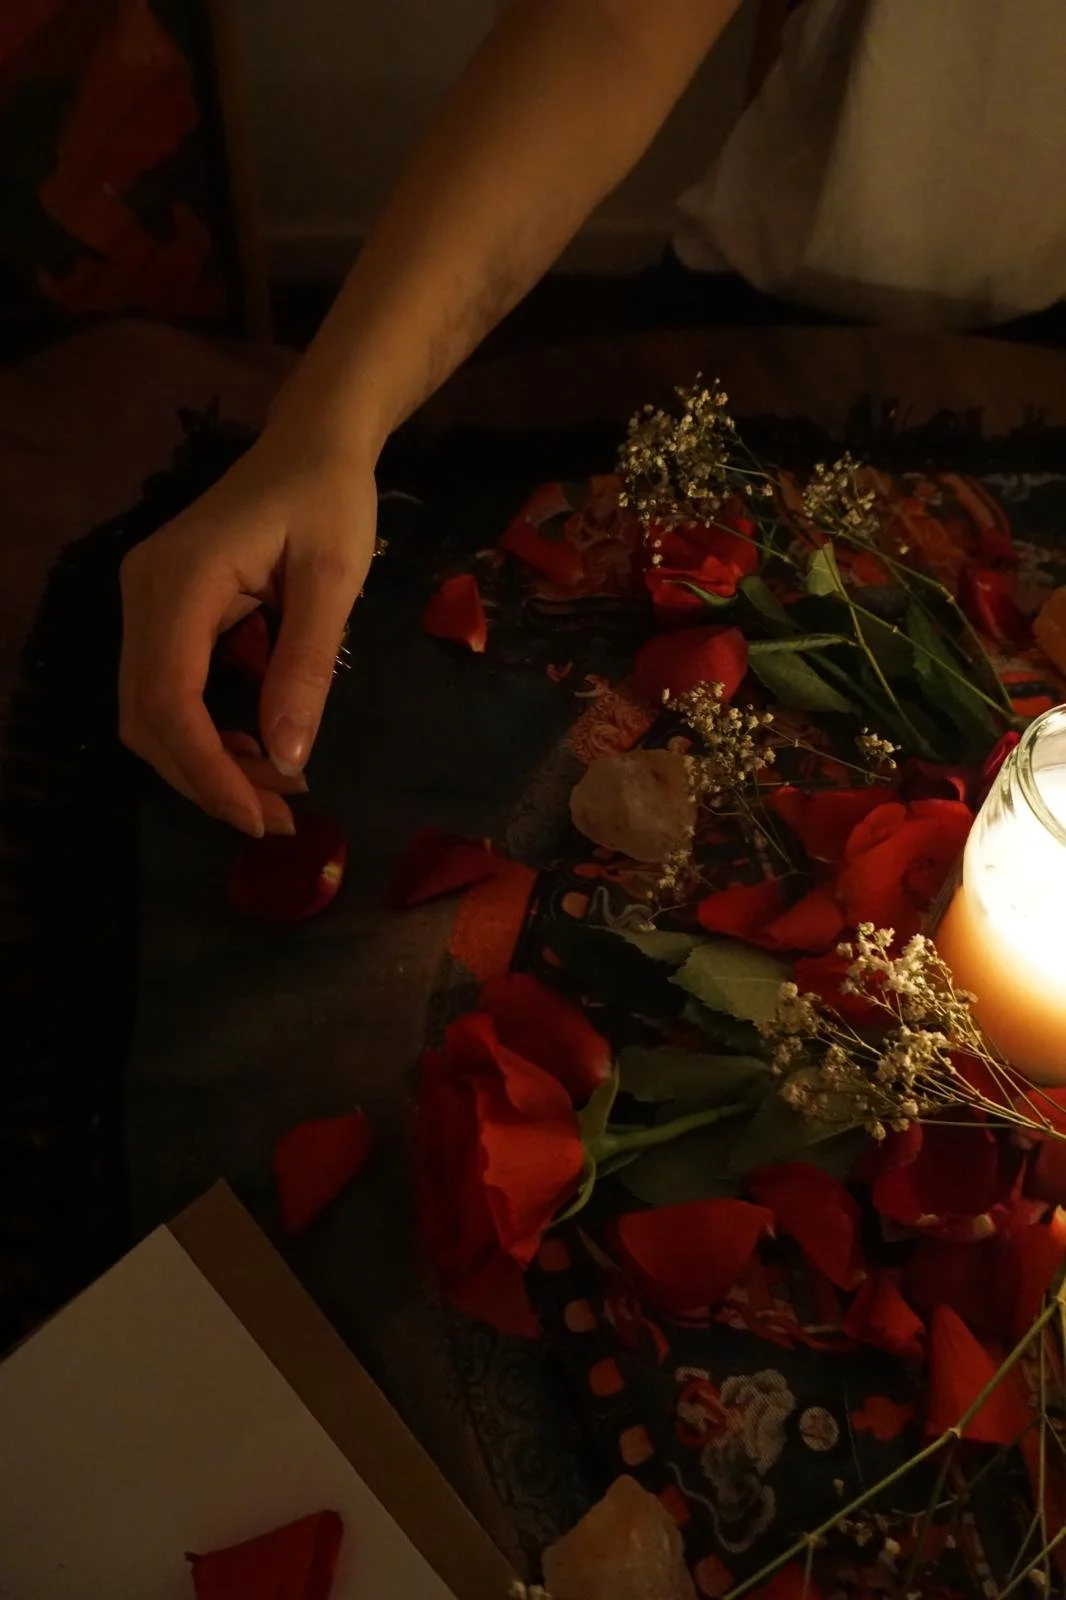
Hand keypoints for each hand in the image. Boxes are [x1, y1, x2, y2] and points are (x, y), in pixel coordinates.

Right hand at [119, 429, 375, 835]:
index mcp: (181, 579)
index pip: (166, 696)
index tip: (259, 814)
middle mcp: (143, 592)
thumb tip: (288, 758)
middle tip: (277, 818)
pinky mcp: (160, 610)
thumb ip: (307, 665)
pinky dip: (202, 733)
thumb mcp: (335, 580)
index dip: (205, 767)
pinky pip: (164, 689)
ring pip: (148, 710)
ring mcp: (144, 600)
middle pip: (145, 715)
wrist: (312, 442)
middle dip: (206, 778)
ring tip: (275, 793)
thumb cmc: (331, 498)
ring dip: (203, 762)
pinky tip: (254, 750)